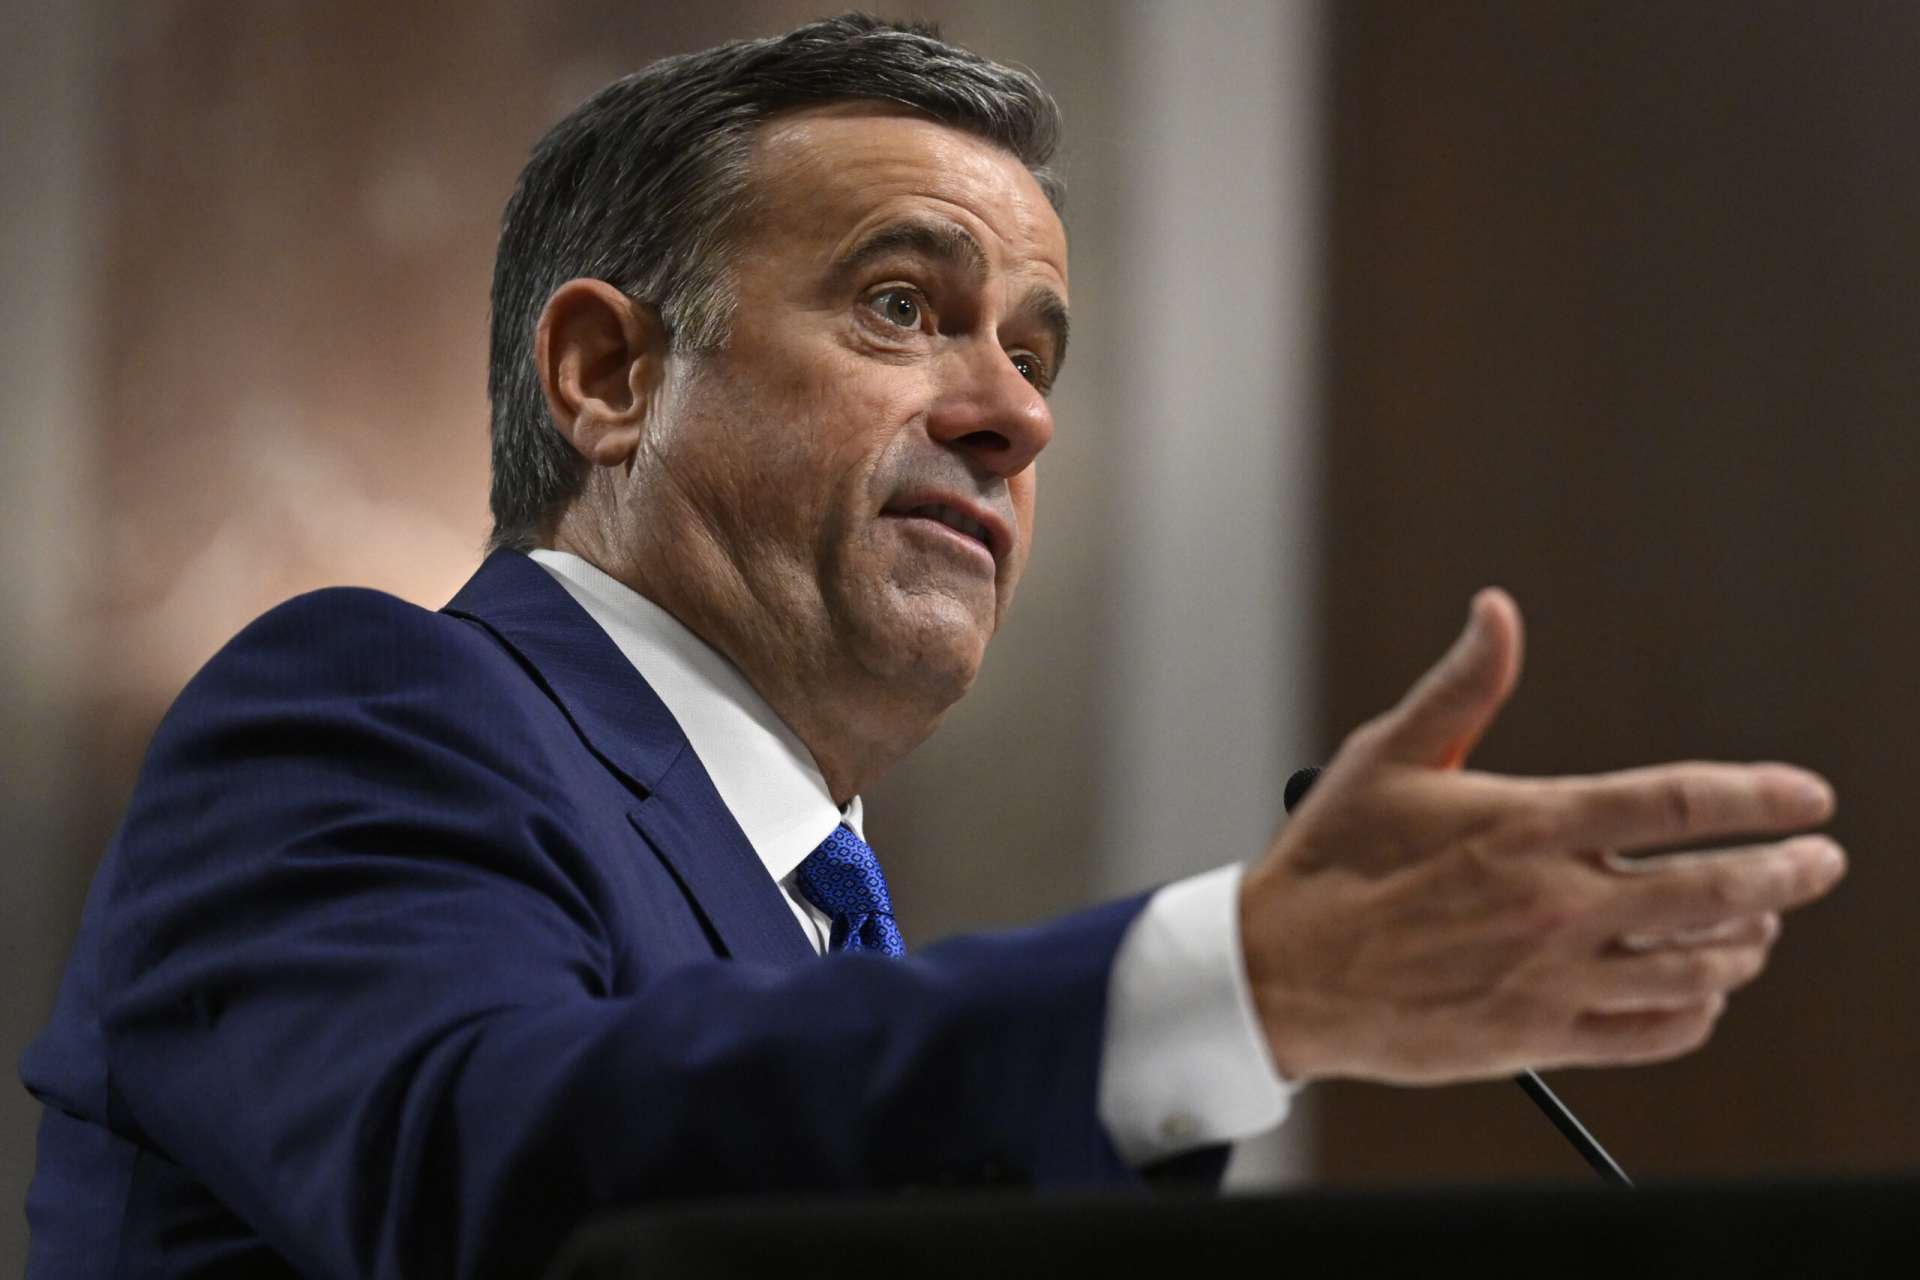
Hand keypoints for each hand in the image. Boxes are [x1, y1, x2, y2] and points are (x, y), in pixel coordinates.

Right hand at [1239, 589, 1844, 1084]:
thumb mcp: (1387, 755)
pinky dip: (1695, 1014)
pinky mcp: (1537, 1037)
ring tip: (1758, 928)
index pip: (1678, 803)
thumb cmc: (1330, 859)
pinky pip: (1652, 1034)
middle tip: (1820, 864)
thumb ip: (1462, 687)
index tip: (1810, 797)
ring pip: (1697, 969)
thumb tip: (1498, 610)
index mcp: (1527, 824)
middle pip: (1715, 891)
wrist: (1280, 972)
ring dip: (1745, 945)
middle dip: (1788, 875)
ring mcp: (1551, 977)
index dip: (1760, 798)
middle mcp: (1554, 902)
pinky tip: (1699, 996)